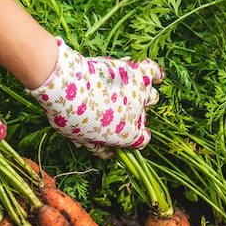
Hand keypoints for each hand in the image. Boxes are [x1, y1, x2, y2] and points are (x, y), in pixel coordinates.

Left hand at [27, 38, 163, 158]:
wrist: (69, 87)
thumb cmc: (71, 116)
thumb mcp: (82, 138)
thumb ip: (97, 147)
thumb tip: (106, 153)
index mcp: (129, 135)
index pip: (141, 140)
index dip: (133, 138)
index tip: (124, 135)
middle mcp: (139, 116)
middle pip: (143, 119)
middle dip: (132, 117)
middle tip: (117, 112)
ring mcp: (140, 93)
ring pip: (152, 98)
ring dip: (144, 98)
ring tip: (134, 95)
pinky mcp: (137, 72)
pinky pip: (154, 72)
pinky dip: (156, 75)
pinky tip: (155, 77)